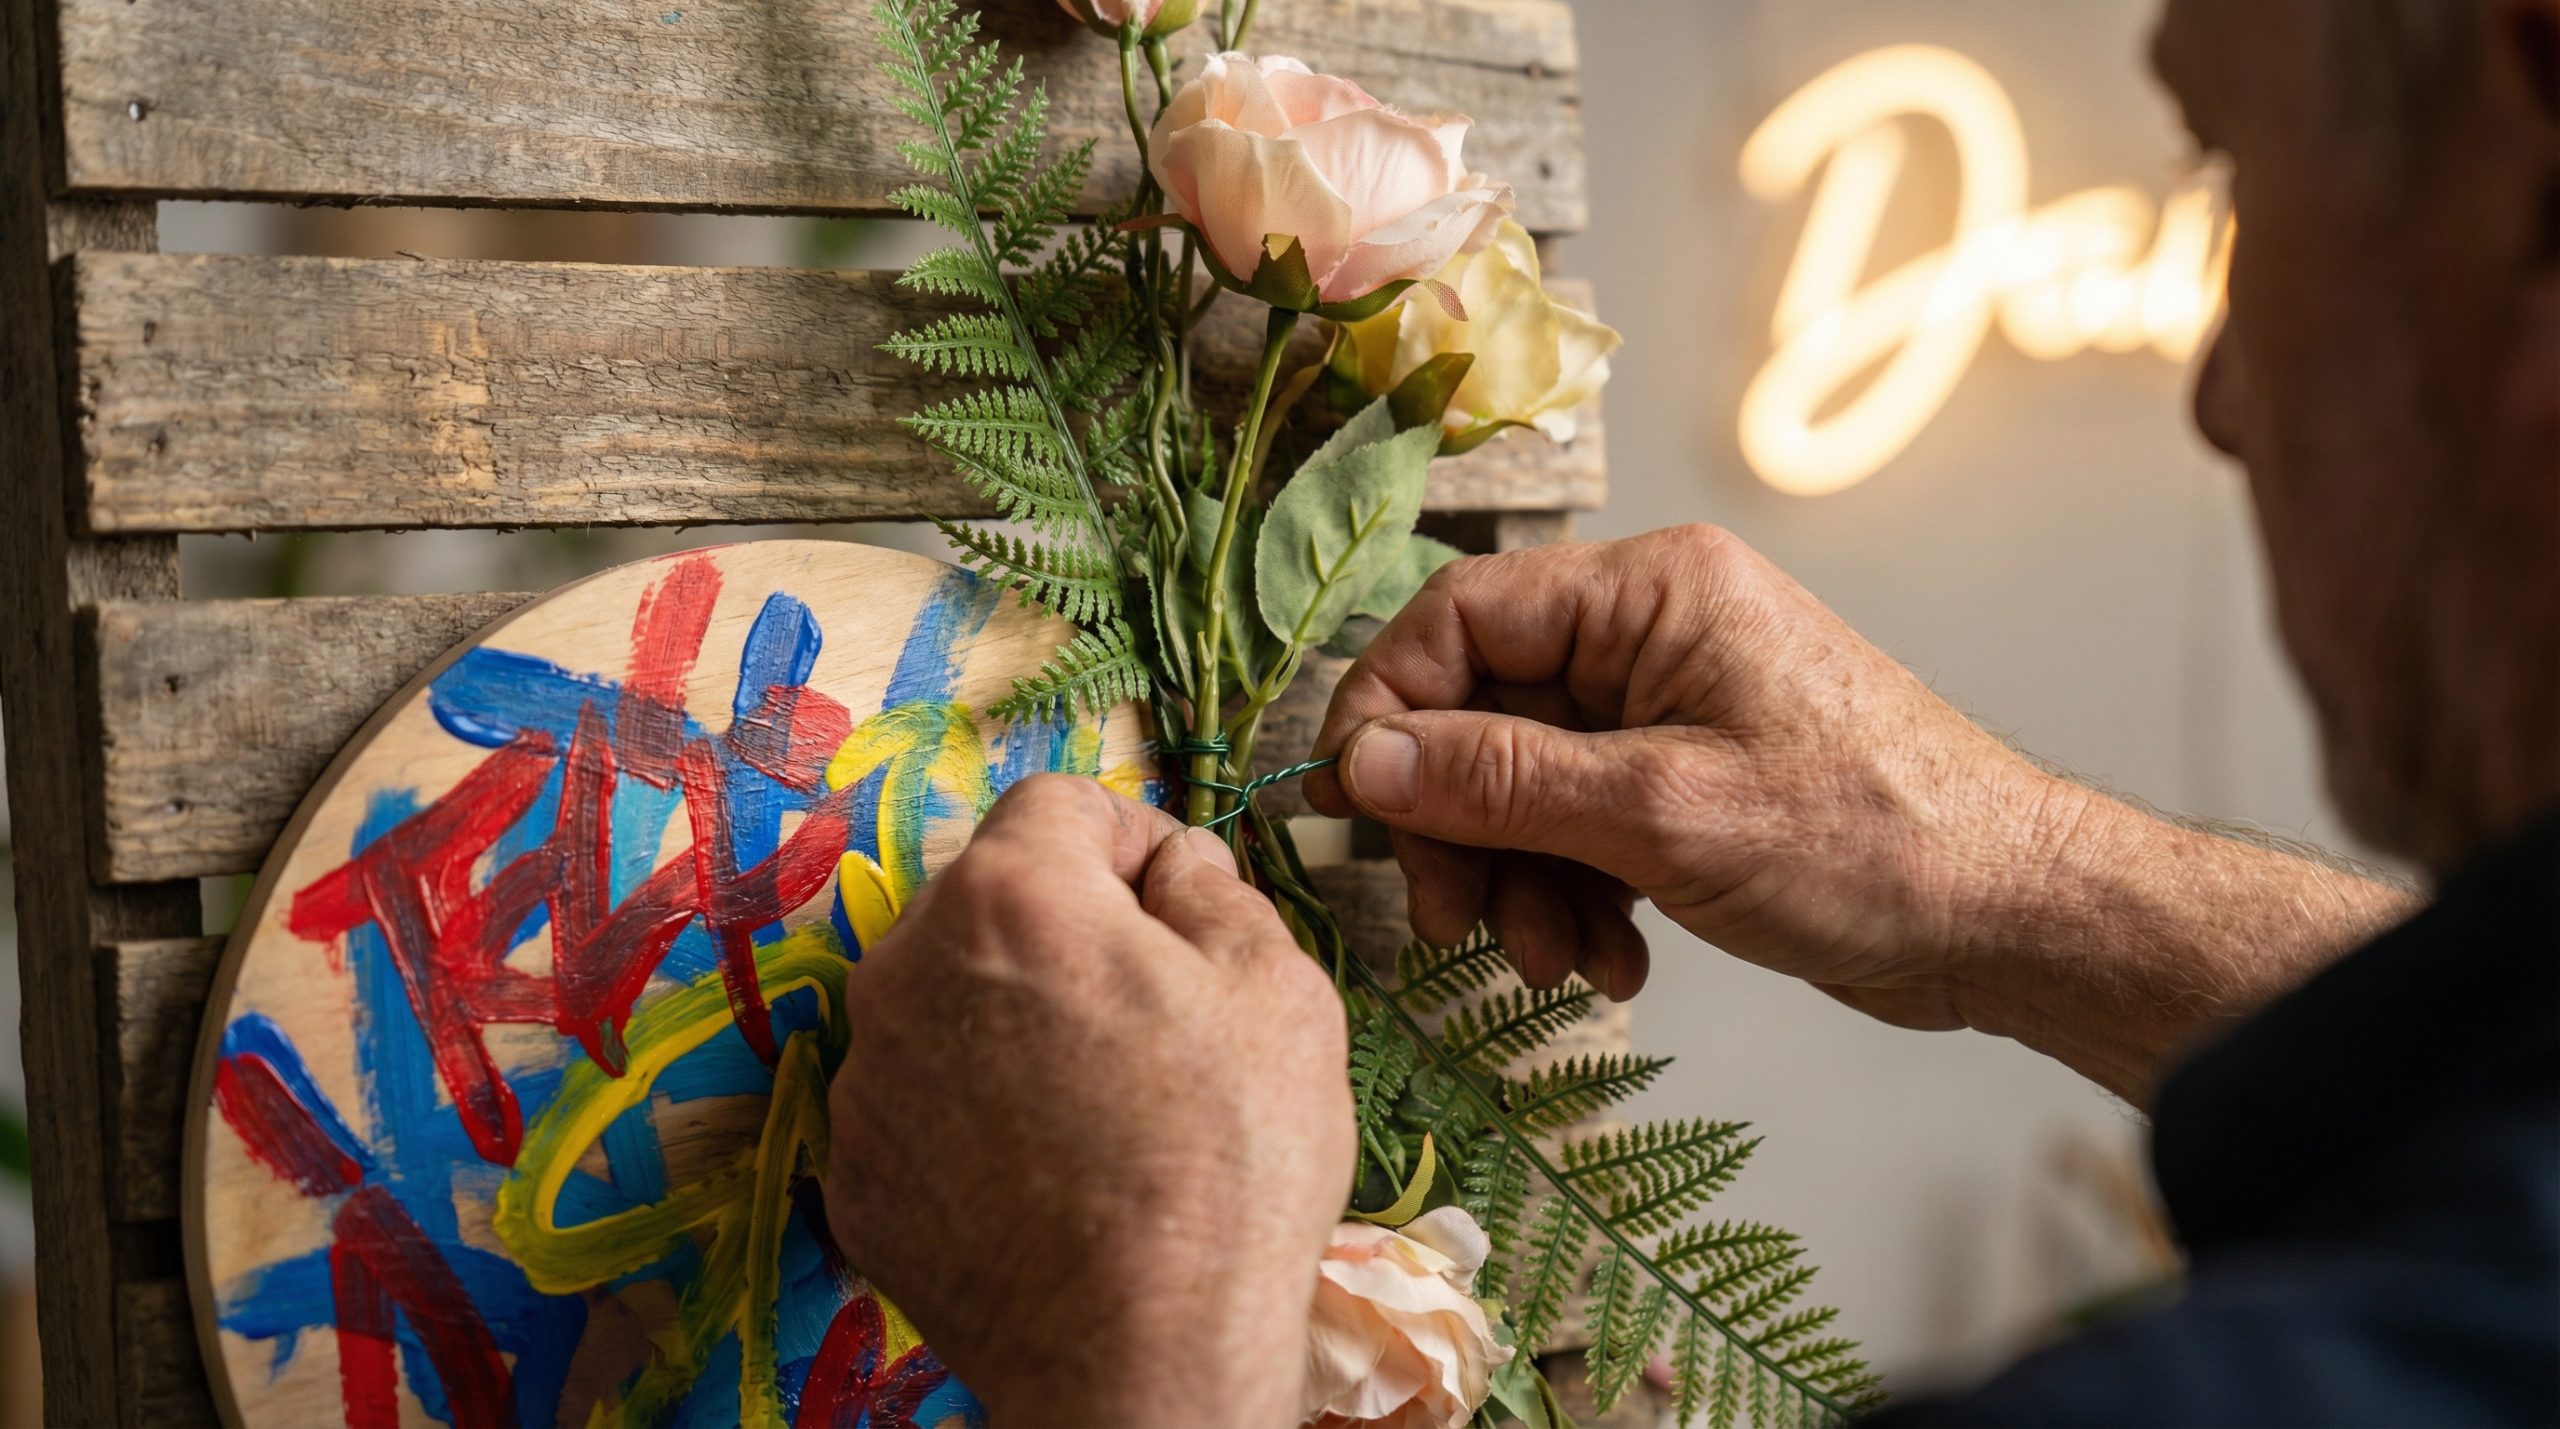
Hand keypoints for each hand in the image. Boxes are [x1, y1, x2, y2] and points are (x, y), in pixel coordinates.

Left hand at [824, 775, 1351, 1426]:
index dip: (1135, 838)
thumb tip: (1175, 864)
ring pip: (953, 1002)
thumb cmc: (1226, 1164)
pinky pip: (923, 1103)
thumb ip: (1214, 889)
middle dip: (1072, 932)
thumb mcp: (1278, 988)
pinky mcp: (855, 1177)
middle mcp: (906, 967)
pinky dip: (977, 1115)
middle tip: (1157, 1015)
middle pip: (995, 900)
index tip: (1179, 901)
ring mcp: (867, 1079)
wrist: (1140, 1358)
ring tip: (1104, 1108)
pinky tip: (1050, 1171)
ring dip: (1017, 1021)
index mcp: (1011, 895)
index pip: (1061, 801)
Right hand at [1308, 526, 2407, 1099]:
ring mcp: (1675, 707)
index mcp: (1652, 591)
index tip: (1355, 810)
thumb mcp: (1661, 814)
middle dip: (1463, 824)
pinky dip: (1578, 895)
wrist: (2013, 918)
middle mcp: (1655, 632)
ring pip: (1527, 780)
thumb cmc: (1872, 842)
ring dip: (1522, 880)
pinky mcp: (1692, 779)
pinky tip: (1614, 964)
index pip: (1461, 614)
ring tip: (1559, 963)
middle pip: (1484, 708)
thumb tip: (1366, 762)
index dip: (1390, 708)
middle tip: (1454, 922)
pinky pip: (1584, 823)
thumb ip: (1501, 781)